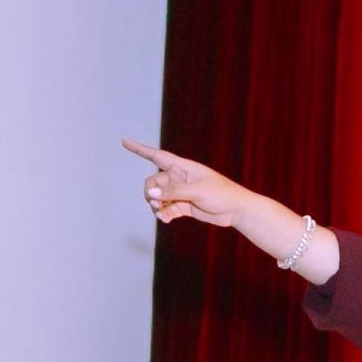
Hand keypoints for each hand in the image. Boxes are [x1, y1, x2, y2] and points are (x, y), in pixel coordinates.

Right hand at [123, 138, 255, 225]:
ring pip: (157, 197)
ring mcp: (180, 192)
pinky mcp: (183, 205)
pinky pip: (165, 209)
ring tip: (163, 214)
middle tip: (157, 204)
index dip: (139, 149)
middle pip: (153, 182)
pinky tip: (166, 220)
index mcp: (182, 167)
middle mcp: (178, 178)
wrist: (237, 210)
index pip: (156, 156)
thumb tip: (151, 194)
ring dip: (156, 206)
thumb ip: (172, 192)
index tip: (124, 141)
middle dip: (151, 193)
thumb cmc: (221, 194)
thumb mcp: (196, 191)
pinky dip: (163, 214)